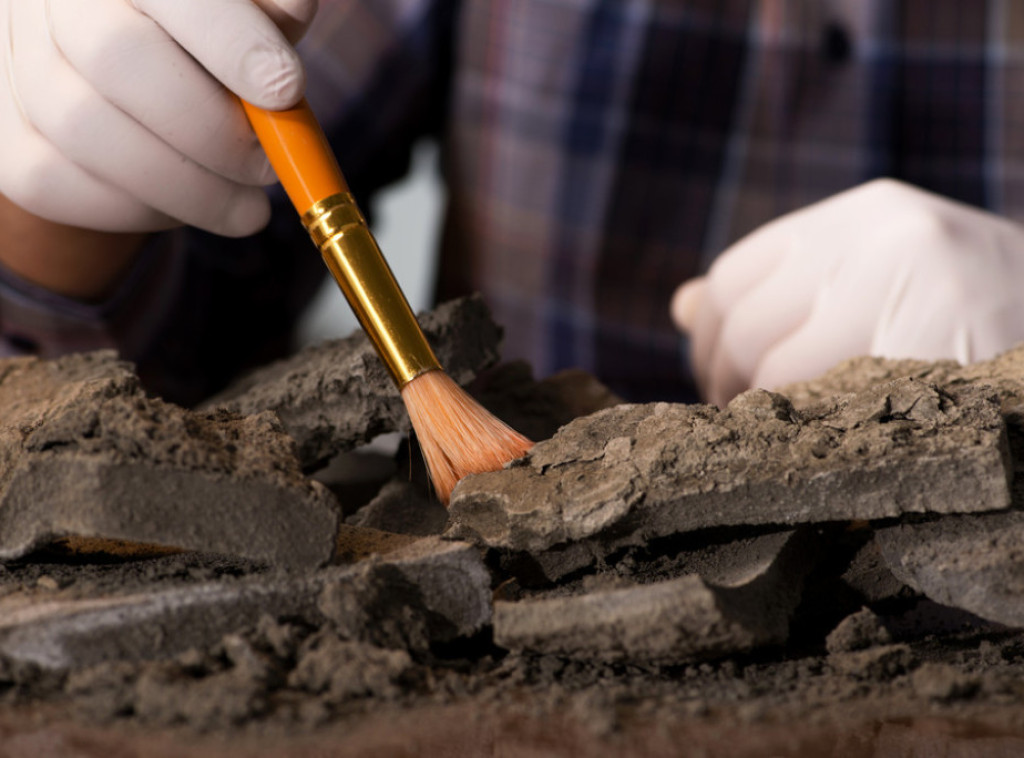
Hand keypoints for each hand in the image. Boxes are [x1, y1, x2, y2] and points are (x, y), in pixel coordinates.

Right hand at [0, 0, 316, 235]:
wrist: (133, 79)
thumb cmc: (208, 38)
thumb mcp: (249, 12)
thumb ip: (271, 10)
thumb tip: (296, 8)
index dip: (230, 40)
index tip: (286, 89)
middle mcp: (50, 0)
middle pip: (116, 57)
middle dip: (210, 129)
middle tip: (267, 167)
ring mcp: (17, 66)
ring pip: (85, 133)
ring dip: (187, 187)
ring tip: (247, 207)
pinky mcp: (6, 140)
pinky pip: (58, 185)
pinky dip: (138, 209)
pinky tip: (187, 203)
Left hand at [672, 179, 1023, 405]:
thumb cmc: (972, 314)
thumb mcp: (879, 278)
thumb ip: (785, 287)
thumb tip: (682, 305)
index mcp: (865, 214)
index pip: (732, 276)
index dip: (708, 338)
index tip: (717, 379)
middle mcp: (884, 238)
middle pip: (744, 326)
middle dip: (725, 384)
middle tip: (740, 421)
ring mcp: (915, 289)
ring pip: (777, 372)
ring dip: (763, 417)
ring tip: (783, 438)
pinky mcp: (940, 349)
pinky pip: (833, 407)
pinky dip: (813, 434)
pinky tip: (827, 448)